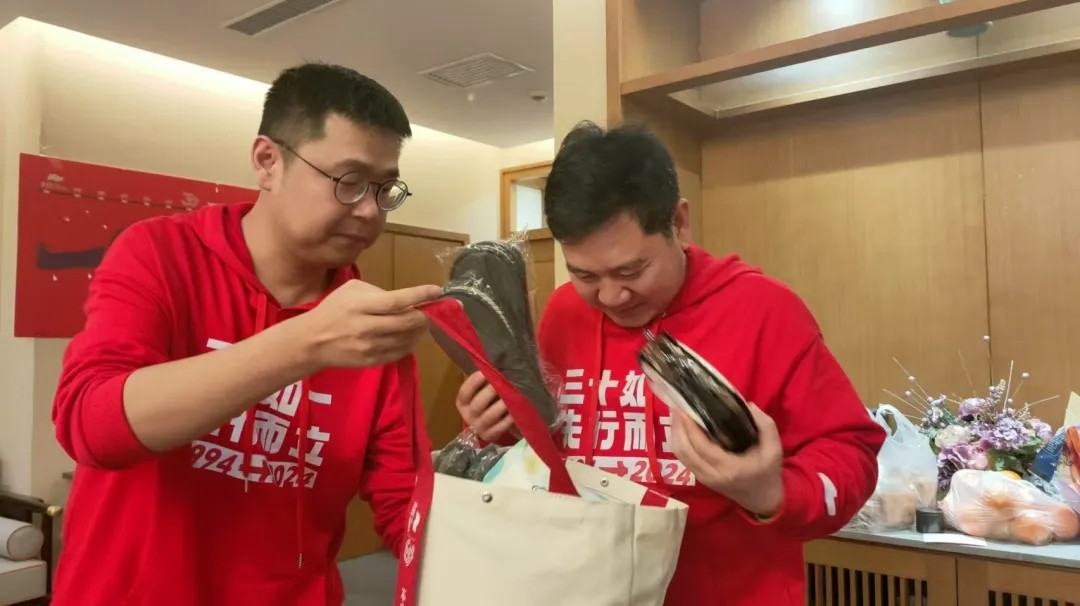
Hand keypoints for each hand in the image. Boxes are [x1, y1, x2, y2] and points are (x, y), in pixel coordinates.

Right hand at [295, 280, 441, 368]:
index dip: (419, 296)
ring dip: (419, 330)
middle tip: (431, 310)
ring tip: (420, 322)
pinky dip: (410, 342)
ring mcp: (370, 347)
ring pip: (407, 339)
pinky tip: (409, 335)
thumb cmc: (333, 309)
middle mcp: (366, 327)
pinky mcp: (372, 361)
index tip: (437, 291)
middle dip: (424, 316)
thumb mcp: (351, 290)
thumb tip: (405, 300)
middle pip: (406, 322)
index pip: (396, 301)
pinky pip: (400, 352)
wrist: (312, 342)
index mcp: (360, 305)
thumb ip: (378, 291)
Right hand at [455, 371, 514, 441]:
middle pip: (477, 405)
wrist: (486, 427)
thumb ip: (483, 382)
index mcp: (462, 403)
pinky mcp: (491, 436)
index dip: (473, 382)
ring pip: (489, 416)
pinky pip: (501, 427)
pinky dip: (509, 418)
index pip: (464, 392)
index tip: (484, 372)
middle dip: (489, 392)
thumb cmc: (485, 403)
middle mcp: (468, 416)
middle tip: (501, 382)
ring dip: (501, 405)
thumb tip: (493, 364)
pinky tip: (517, 409)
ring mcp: (480, 428)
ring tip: (512, 395)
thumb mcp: (478, 393)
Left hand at [670, 403, 784, 516]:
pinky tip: (681, 428)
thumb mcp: (774, 449)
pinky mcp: (701, 478)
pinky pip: (684, 459)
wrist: (763, 500)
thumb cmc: (768, 472)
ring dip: (675, 434)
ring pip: (680, 456)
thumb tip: (748, 404)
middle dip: (678, 427)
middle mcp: (712, 475)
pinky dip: (679, 442)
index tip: (686, 408)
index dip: (690, 427)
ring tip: (676, 414)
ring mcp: (704, 478)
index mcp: (730, 468)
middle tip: (677, 406)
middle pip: (684, 451)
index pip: (702, 446)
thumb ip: (765, 425)